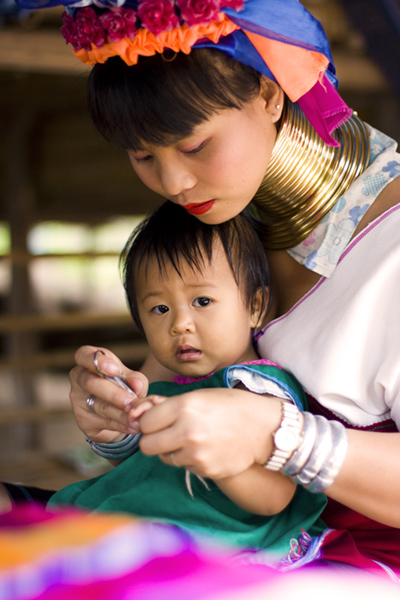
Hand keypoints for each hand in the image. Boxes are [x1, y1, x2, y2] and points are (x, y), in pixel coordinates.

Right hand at [69, 345, 148, 443]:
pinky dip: (121, 425)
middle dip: (114, 393)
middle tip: (131, 401)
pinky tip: (133, 426)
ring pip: (99, 406)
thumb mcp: (131, 378)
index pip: (83, 355)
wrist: (116, 412)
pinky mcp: (83, 421)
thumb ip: (136, 379)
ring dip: (121, 413)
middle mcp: (79, 379)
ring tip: (137, 417)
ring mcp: (78, 401)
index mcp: (88, 361)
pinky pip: (103, 422)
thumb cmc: (122, 385)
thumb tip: (137, 385)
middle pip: (91, 384)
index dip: (97, 362)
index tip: (114, 369)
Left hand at [137, 387, 281, 479]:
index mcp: (184, 406)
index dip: (149, 421)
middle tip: (165, 433)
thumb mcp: (199, 396)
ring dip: (170, 450)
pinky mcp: (204, 470)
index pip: (145, 422)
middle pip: (146, 445)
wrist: (264, 428)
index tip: (157, 420)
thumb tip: (137, 414)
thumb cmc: (230, 406)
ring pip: (163, 458)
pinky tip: (204, 448)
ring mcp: (196, 453)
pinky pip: (182, 466)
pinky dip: (188, 459)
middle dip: (152, 439)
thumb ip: (168, 405)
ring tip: (190, 439)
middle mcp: (187, 431)